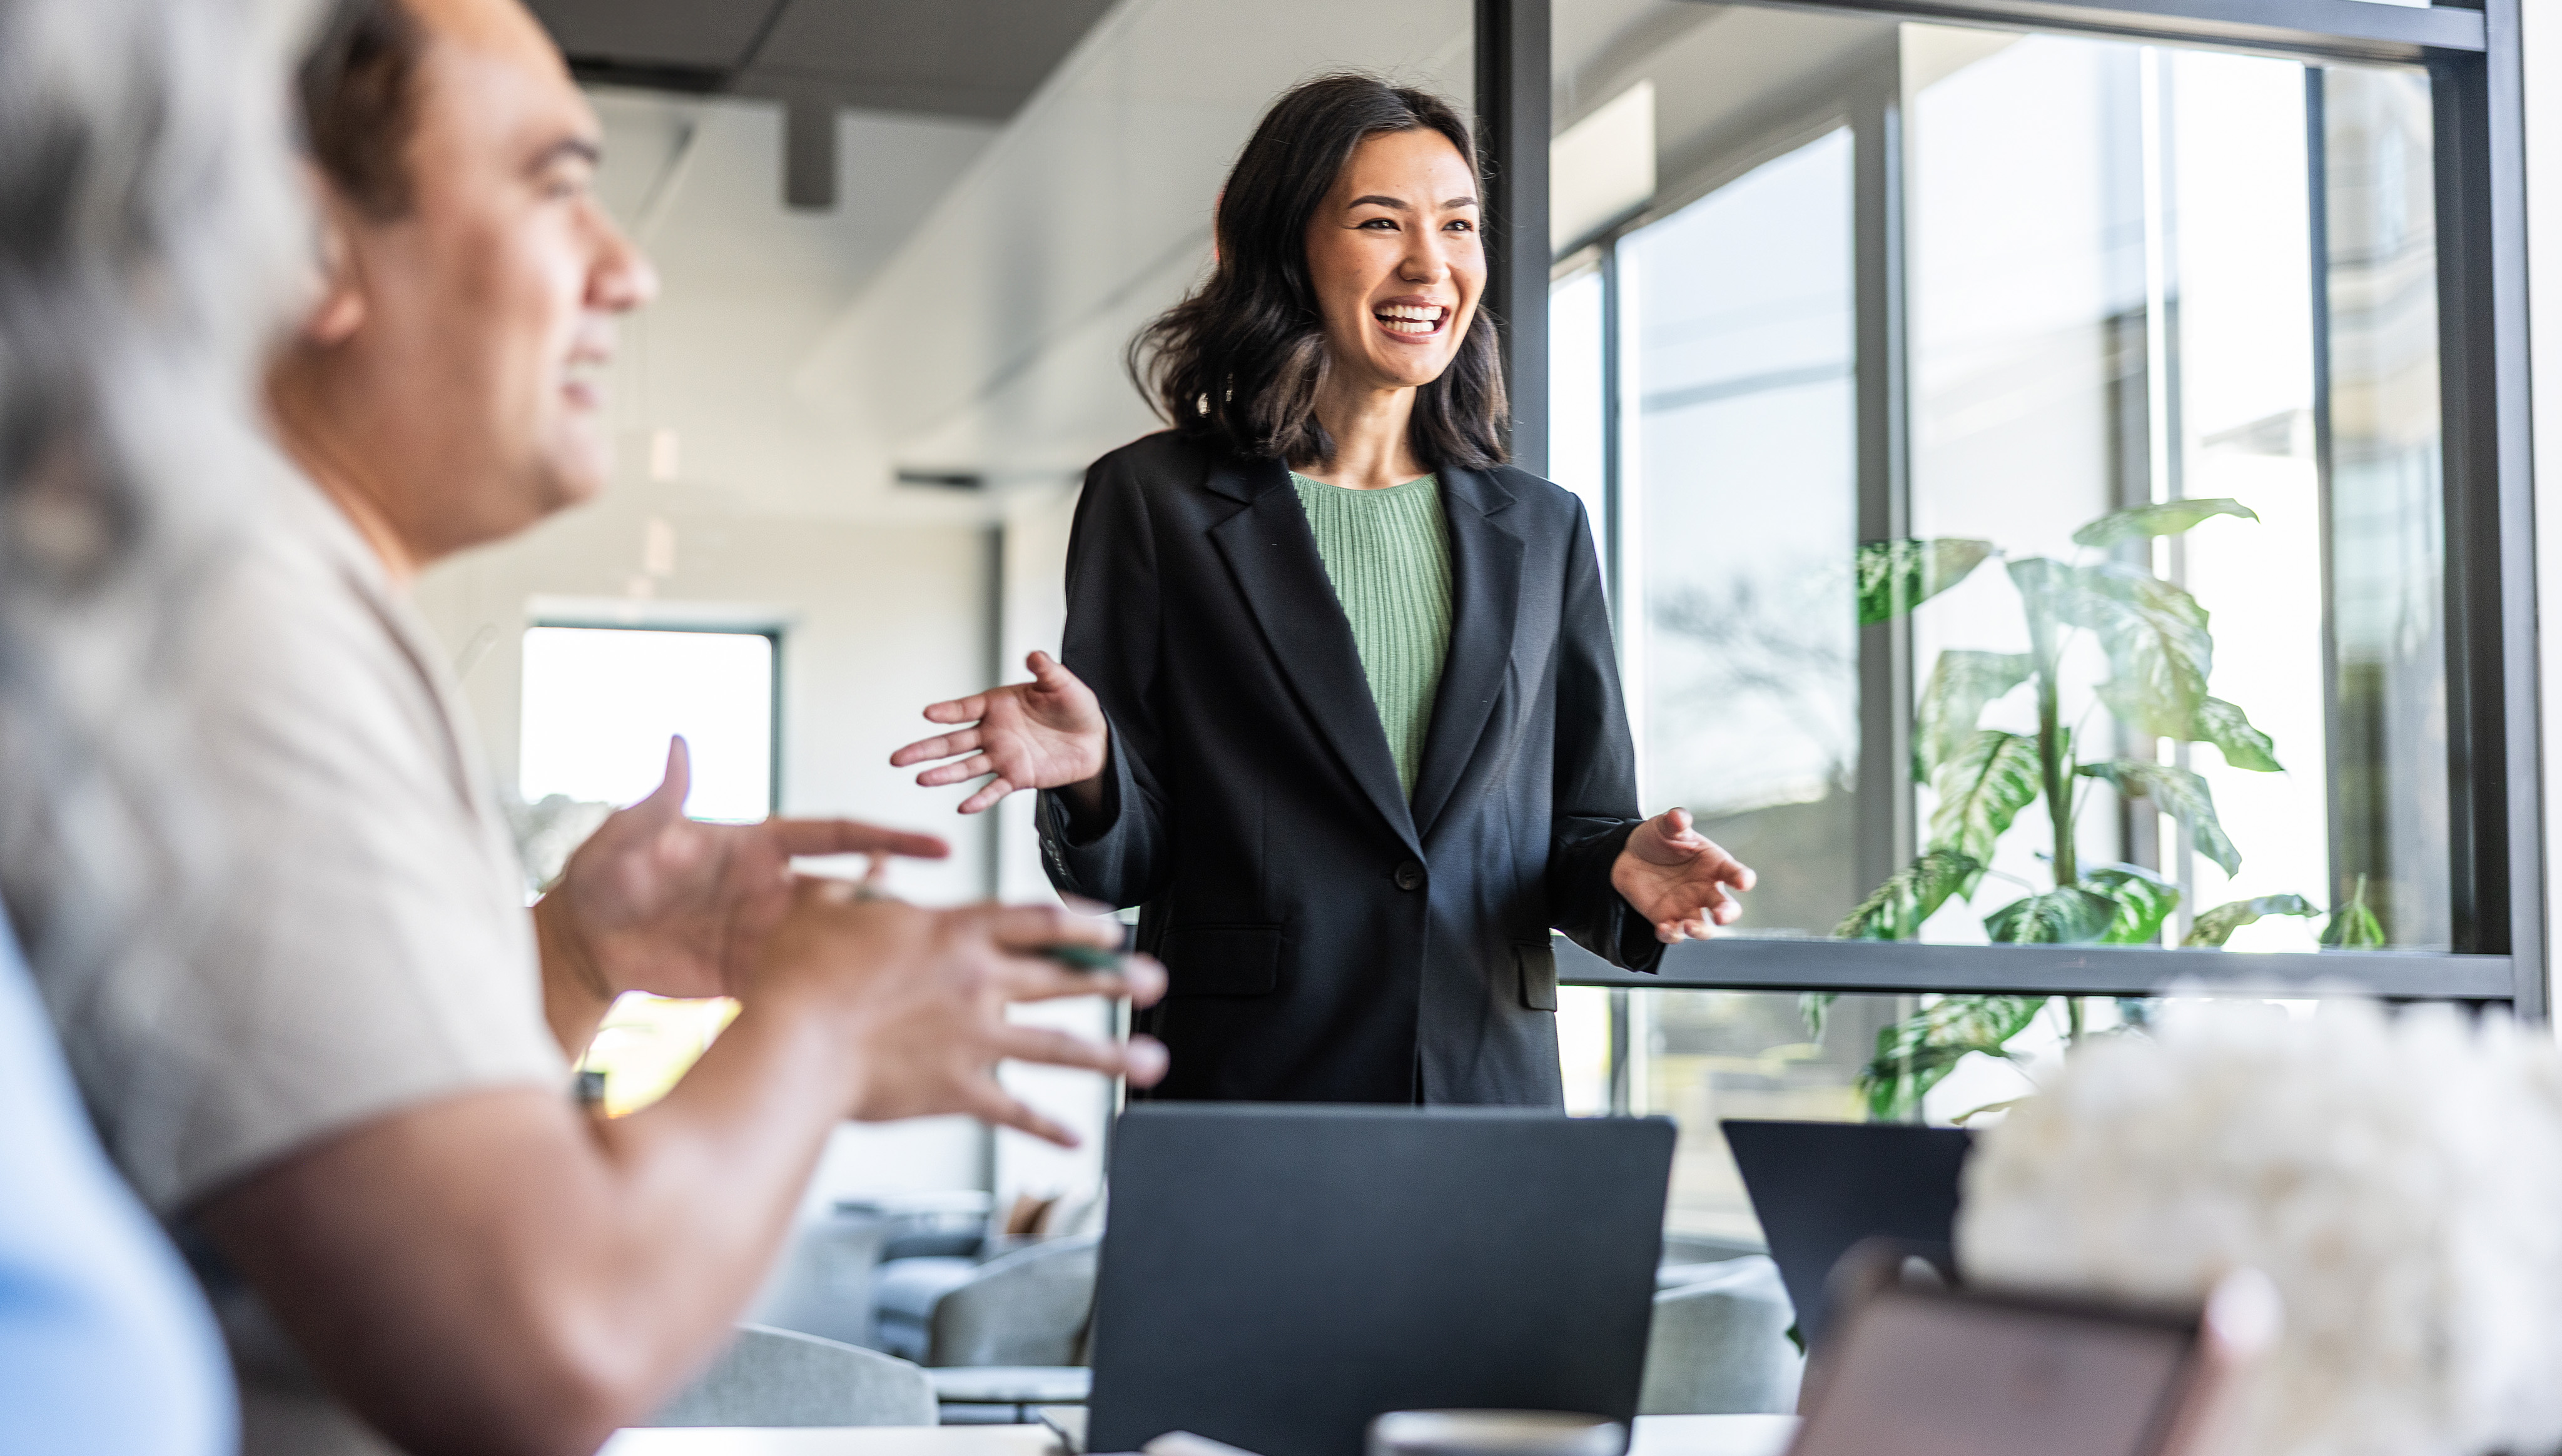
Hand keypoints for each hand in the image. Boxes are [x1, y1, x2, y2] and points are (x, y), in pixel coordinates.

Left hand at [537, 737, 949, 1006]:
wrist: (584, 942)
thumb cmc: (603, 874)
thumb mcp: (629, 834)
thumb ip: (661, 799)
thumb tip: (678, 745)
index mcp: (757, 846)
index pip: (837, 835)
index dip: (888, 839)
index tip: (938, 847)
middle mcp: (771, 889)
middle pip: (850, 891)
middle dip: (893, 904)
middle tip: (935, 925)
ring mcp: (765, 934)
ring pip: (834, 940)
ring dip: (868, 951)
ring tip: (911, 969)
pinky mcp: (750, 975)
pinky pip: (800, 982)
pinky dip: (827, 991)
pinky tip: (856, 1007)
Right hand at [755, 879, 1168, 1144]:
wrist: (794, 1044)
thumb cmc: (799, 973)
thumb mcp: (827, 907)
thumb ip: (864, 884)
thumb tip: (876, 863)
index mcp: (955, 932)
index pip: (1037, 919)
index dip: (1082, 923)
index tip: (1113, 930)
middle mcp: (979, 982)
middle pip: (1064, 978)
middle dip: (1115, 980)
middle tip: (1155, 981)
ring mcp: (975, 1039)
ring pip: (1060, 1047)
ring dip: (1112, 1056)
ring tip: (1155, 1061)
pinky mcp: (958, 1090)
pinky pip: (1015, 1112)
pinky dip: (1047, 1127)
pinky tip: (1078, 1138)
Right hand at [891, 651, 1107, 814]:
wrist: (1093, 739)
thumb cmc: (1073, 706)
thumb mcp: (1062, 683)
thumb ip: (1046, 670)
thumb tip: (1034, 655)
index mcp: (997, 705)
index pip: (965, 708)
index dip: (947, 711)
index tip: (927, 713)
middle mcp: (992, 732)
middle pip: (952, 742)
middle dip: (925, 749)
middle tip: (897, 758)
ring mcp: (1002, 756)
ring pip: (966, 766)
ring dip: (944, 774)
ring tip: (921, 779)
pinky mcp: (1016, 777)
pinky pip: (994, 790)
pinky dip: (980, 799)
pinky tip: (963, 806)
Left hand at [1610, 807, 1756, 942]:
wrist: (1628, 853)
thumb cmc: (1658, 838)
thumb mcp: (1666, 825)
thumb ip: (1675, 821)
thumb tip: (1680, 817)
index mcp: (1714, 865)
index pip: (1736, 874)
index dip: (1743, 878)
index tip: (1743, 882)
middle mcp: (1706, 889)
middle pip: (1726, 908)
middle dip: (1727, 914)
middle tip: (1721, 915)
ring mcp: (1688, 907)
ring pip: (1703, 928)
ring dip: (1700, 930)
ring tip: (1689, 925)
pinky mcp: (1667, 918)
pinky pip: (1674, 933)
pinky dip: (1671, 934)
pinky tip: (1663, 927)